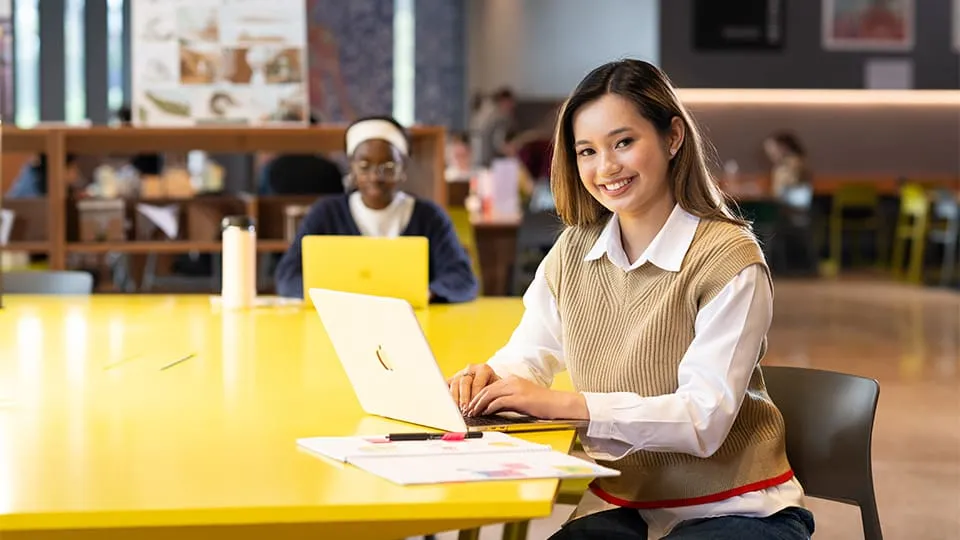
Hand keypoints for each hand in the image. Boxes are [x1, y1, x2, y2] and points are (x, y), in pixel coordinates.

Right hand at [447, 363, 499, 411]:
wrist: (489, 383)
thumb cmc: (494, 388)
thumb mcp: (497, 390)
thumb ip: (493, 396)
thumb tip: (486, 409)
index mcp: (484, 369)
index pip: (477, 382)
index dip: (475, 396)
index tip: (475, 407)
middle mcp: (471, 369)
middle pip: (464, 382)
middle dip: (464, 398)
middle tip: (465, 410)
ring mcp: (460, 373)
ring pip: (454, 384)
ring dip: (455, 399)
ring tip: (458, 410)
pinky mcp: (452, 379)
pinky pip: (446, 385)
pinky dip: (447, 395)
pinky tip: (450, 405)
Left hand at [466, 375, 588, 419]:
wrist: (558, 404)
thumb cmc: (541, 404)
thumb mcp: (522, 398)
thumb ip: (507, 399)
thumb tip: (492, 408)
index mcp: (512, 379)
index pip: (489, 386)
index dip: (478, 395)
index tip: (471, 404)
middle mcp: (512, 381)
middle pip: (487, 389)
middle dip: (475, 400)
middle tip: (467, 410)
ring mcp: (516, 388)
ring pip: (490, 394)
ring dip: (479, 404)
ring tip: (473, 413)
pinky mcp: (519, 398)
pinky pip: (499, 402)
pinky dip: (489, 407)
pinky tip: (485, 413)